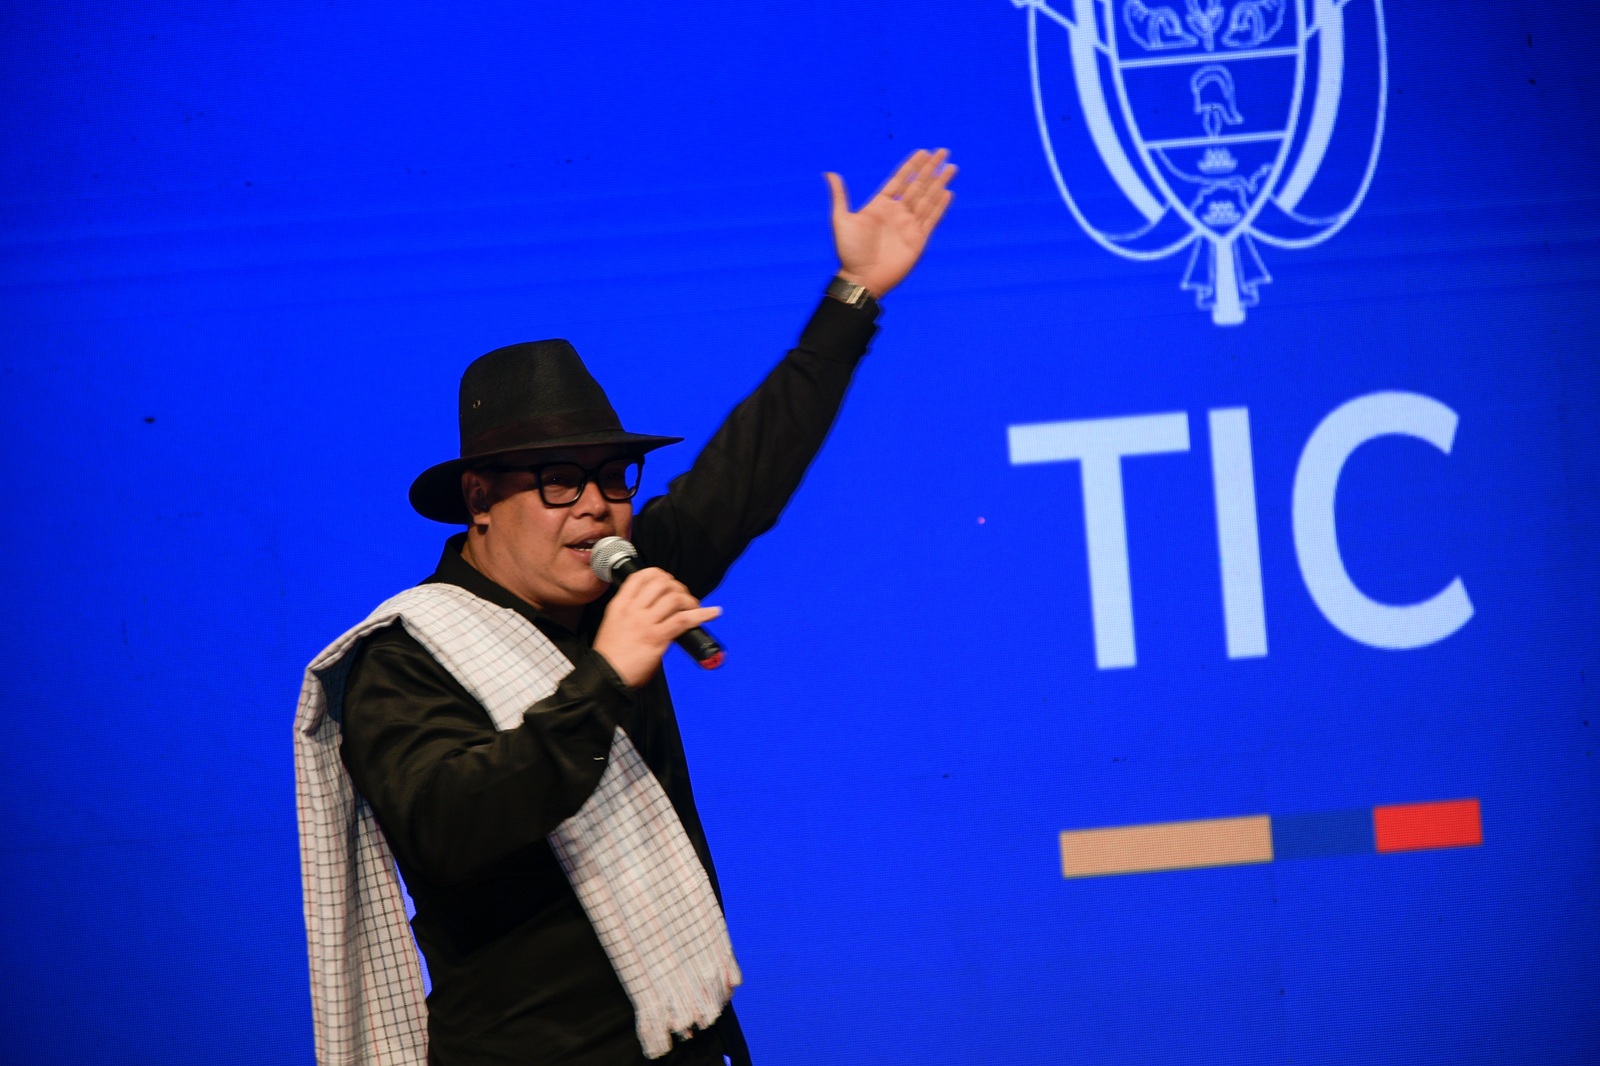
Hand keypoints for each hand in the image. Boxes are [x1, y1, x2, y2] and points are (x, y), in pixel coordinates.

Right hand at [592, 567, 722, 687]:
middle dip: (678, 587)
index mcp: (619, 605)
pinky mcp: (657, 638)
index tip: (669, 582)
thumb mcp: (615, 625)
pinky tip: (713, 613)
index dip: (659, 574)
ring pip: (674, 598)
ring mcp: (644, 623)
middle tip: (684, 598)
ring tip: (695, 607)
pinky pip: (684, 620)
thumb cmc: (611, 656)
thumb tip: (659, 611)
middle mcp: (632, 610)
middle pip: (661, 583)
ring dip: (690, 600)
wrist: (606, 677)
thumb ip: (633, 614)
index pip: (640, 577)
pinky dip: (702, 614)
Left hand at [825, 148, 956, 298]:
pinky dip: (940, 206)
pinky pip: (932, 219)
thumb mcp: (841, 221)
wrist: (862, 279)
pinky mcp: (918, 240)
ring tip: (951, 167)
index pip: (899, 180)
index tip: (923, 152)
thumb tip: (829, 174)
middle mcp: (897, 213)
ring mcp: (908, 225)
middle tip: (943, 151)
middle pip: (918, 185)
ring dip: (939, 183)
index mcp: (880, 205)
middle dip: (930, 169)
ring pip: (928, 199)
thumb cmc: (849, 252)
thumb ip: (839, 196)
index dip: (911, 166)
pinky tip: (948, 192)